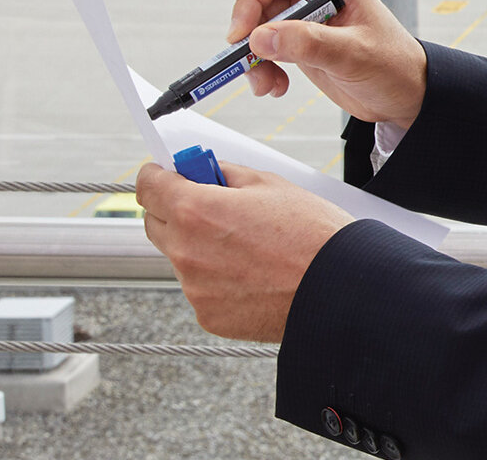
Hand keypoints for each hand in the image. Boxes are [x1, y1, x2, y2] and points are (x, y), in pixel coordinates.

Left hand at [137, 161, 352, 342]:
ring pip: (181, 258)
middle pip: (156, 223)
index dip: (156, 176)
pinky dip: (218, 280)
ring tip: (249, 248)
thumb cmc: (312, 233)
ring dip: (201, 248)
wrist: (338, 286)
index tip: (164, 174)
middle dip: (176, 211)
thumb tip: (205, 172)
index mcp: (195, 210)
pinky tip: (253, 275)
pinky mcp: (207, 315)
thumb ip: (226, 175)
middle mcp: (185, 250)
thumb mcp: (270, 184)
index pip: (148, 186)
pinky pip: (201, 289)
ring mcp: (194, 287)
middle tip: (210, 207)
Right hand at [232, 0, 427, 128]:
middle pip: (257, 3)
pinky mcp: (300, 42)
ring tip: (267, 84)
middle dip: (249, 38)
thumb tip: (261, 36)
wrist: (406, 93)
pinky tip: (277, 85)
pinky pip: (264, 49)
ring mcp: (305, 19)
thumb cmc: (394, 65)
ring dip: (253, 59)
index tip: (242, 36)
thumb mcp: (353, 54)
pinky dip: (262, 69)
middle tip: (252, 67)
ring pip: (256, 29)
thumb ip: (309, 43)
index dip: (249, 2)